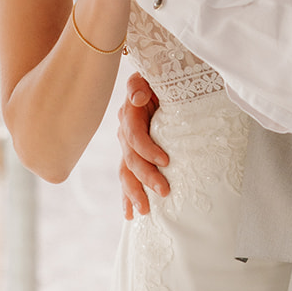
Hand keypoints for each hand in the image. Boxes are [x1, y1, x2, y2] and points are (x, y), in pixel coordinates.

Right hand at [117, 73, 169, 217]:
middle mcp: (125, 130)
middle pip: (130, 158)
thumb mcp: (151, 77)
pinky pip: (126, 178)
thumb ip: (140, 85)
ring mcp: (126, 145)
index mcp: (130, 111)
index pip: (134, 135)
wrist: (157, 84)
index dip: (148, 149)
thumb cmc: (161, 79)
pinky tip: (130, 214)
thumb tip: (138, 99)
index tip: (166, 162)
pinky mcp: (131, 156)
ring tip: (144, 211)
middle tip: (165, 192)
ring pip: (125, 172)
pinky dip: (127, 196)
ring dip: (134, 192)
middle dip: (146, 177)